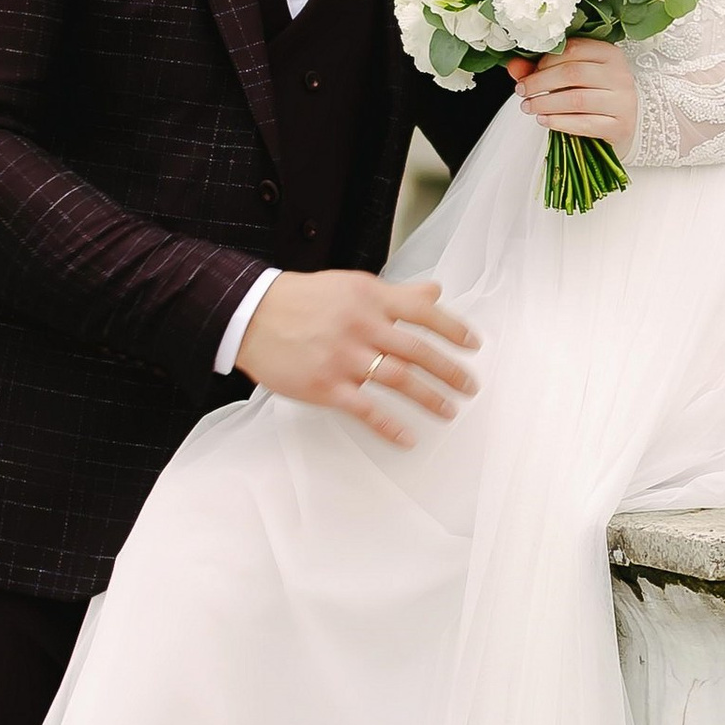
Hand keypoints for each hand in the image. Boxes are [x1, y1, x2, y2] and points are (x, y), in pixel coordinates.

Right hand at [236, 269, 478, 445]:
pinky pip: (365, 410)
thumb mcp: (352, 286)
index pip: (423, 312)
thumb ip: (396, 293)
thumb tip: (435, 291)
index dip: (453, 329)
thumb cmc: (302, 300)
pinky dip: (389, 426)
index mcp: (370, 298)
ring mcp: (343, 358)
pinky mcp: (325, 386)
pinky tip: (408, 438)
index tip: (473, 345)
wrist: (251, 315)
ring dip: (429, 398)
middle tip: (470, 386)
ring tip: (449, 410)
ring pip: (399, 380)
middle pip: (418, 350)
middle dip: (450, 370)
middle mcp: (361, 326)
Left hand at [508, 44, 637, 153]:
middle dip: (540, 83)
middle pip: (573, 73)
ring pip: (577, 99)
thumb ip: (543, 69)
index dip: (545, 61)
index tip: (527, 73)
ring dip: (545, 103)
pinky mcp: (620, 126)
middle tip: (521, 91)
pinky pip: (585, 124)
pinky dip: (559, 122)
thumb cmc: (595, 95)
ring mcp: (623, 102)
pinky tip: (544, 120)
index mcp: (610, 54)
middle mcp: (620, 75)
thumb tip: (513, 66)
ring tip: (528, 107)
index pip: (574, 50)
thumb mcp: (573, 78)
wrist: (624, 124)